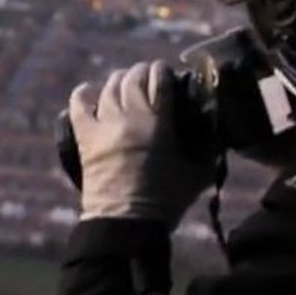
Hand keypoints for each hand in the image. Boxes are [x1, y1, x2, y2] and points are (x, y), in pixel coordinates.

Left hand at [69, 60, 212, 229]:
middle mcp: (130, 117)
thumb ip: (208, 153)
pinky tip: (91, 92)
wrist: (126, 223)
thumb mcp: (197, 175)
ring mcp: (104, 125)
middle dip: (143, 72)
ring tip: (126, 83)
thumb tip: (217, 139)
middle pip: (133, 78)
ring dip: (120, 80)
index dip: (164, 70)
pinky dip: (84, 94)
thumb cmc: (166, 201)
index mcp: (159, 123)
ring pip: (109, 87)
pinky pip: (79, 105)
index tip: (167, 72)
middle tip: (149, 77)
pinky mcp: (85, 137)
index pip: (160, 79)